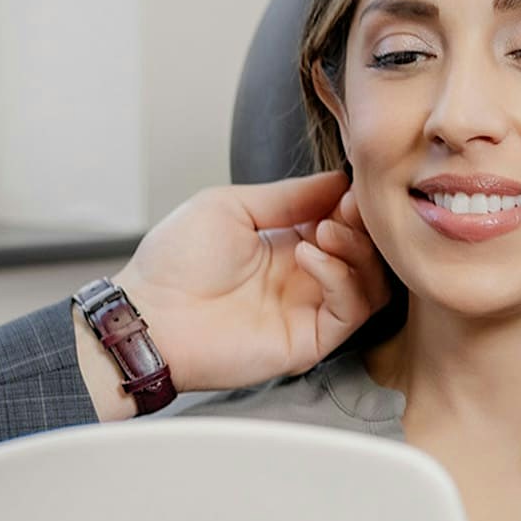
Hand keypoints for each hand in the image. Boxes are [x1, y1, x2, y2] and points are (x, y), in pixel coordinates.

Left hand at [77, 171, 390, 418]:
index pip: (343, 221)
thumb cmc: (175, 261)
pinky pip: (351, 310)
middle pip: (366, 251)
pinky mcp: (309, 341)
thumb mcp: (230, 206)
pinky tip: (308, 256)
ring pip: (371, 281)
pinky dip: (340, 278)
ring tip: (324, 231)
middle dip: (361, 223)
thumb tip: (339, 180)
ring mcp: (309, 310)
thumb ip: (287, 196)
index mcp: (287, 243)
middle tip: (344, 207)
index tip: (351, 185)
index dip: (352, 202)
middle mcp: (304, 277)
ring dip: (357, 250)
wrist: (149, 314)